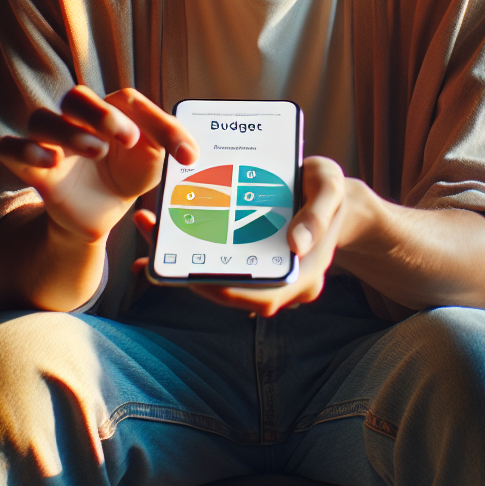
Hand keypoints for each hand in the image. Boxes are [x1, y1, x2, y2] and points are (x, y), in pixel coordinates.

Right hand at [0, 85, 198, 244]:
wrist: (104, 211)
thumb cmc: (130, 174)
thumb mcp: (156, 160)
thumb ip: (171, 148)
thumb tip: (190, 154)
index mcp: (114, 112)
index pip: (128, 101)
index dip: (156, 122)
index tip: (182, 153)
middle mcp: (80, 120)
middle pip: (76, 98)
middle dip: (100, 113)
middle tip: (127, 137)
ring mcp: (52, 141)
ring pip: (42, 119)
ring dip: (69, 133)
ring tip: (96, 151)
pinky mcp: (31, 166)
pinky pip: (11, 147)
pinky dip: (26, 150)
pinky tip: (52, 161)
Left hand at [133, 156, 355, 316]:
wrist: (329, 196)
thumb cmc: (329, 190)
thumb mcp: (330, 188)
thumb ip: (318, 214)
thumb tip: (297, 246)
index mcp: (304, 276)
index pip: (261, 297)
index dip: (224, 291)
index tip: (191, 273)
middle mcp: (281, 285)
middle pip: (231, 292)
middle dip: (190, 275)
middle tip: (157, 248)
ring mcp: (263, 276)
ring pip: (219, 281)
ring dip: (183, 264)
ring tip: (154, 231)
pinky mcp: (249, 263)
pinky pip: (217, 266)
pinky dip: (191, 255)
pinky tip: (164, 234)